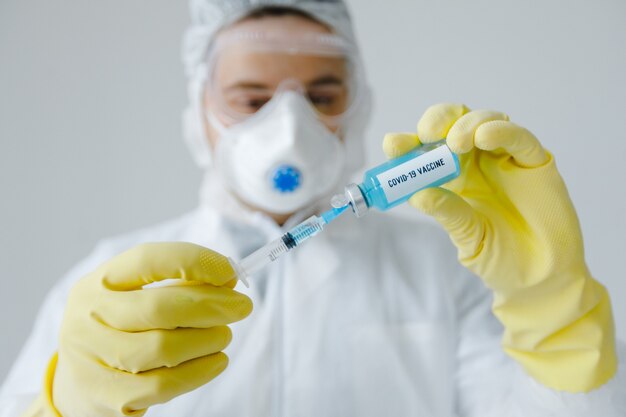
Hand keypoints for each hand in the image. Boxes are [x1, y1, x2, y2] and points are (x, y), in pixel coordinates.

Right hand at [48, 242, 251, 416]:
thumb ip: (180, 285)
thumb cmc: (122, 327)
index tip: (230, 271)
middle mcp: (87, 316)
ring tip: (225, 336)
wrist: (78, 382)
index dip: (194, 262)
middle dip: (211, 305)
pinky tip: (217, 362)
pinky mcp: (104, 395)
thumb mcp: (137, 297)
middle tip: (243, 307)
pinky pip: (162, 385)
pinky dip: (198, 372)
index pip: (148, 260)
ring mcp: (90, 358)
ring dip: (207, 340)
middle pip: (158, 307)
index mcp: (98, 281)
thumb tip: (228, 281)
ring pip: (162, 348)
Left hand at [383, 103, 616, 391]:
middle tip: (428, 134)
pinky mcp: (535, 162)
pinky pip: (519, 137)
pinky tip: (484, 136)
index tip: (393, 145)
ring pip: (484, 122)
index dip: (408, 144)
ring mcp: (505, 159)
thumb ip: (448, 213)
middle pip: (453, 125)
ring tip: (456, 144)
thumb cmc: (499, 259)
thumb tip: (417, 195)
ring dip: (466, 125)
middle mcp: (476, 163)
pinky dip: (500, 131)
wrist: (540, 278)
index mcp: (452, 179)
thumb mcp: (467, 237)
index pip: (425, 151)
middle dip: (437, 121)